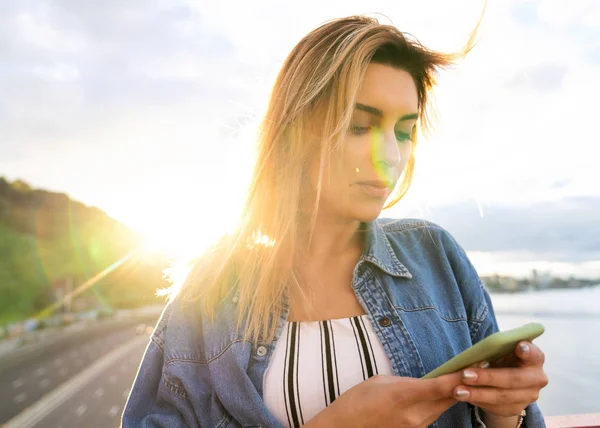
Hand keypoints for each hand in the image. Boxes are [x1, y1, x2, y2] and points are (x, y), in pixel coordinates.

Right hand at [306, 372, 462, 427]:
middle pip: (449, 398)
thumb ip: (407, 382)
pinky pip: (432, 415)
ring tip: (462, 379)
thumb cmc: (357, 400)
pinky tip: (442, 395)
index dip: (462, 376)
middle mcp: (415, 415)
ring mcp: (415, 427)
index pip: (442, 386)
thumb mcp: (381, 381)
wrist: (344, 427)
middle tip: (478, 368)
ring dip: (452, 394)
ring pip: (442, 408)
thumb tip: (425, 382)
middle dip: (463, 384)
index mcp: (404, 395)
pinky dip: (439, 404)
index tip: (477, 364)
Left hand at [452, 341, 548, 417]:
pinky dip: (479, 401)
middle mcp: (537, 378)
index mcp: (534, 358)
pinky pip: (497, 407)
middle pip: (513, 379)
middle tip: (465, 375)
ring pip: (502, 397)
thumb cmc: (502, 358)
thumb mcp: (502, 349)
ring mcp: (529, 396)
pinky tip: (465, 397)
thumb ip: (497, 347)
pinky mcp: (517, 408)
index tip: (519, 346)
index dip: (528, 350)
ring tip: (458, 391)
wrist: (505, 379)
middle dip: (488, 377)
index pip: (534, 354)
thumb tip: (477, 351)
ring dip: (478, 394)